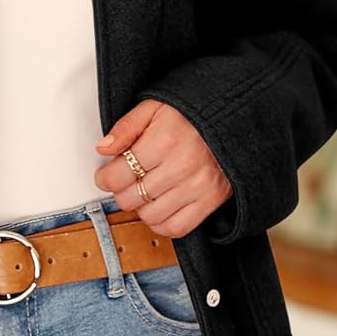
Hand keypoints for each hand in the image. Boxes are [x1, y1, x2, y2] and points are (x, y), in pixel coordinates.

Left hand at [93, 98, 232, 240]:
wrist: (233, 118)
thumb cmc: (192, 113)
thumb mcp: (153, 107)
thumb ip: (126, 127)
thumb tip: (103, 148)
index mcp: (164, 141)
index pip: (118, 176)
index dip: (104, 178)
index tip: (106, 176)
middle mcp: (181, 166)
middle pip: (130, 198)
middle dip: (121, 191)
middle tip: (126, 181)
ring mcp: (198, 186)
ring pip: (150, 216)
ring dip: (141, 207)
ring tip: (144, 191)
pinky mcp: (211, 200)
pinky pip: (177, 228)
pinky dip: (162, 223)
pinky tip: (159, 207)